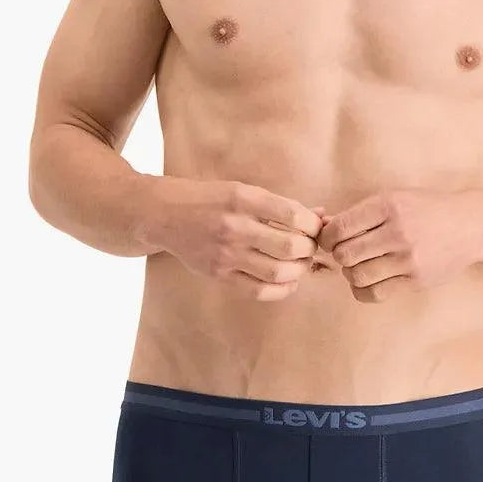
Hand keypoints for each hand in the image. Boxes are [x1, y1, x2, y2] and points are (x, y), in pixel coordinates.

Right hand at [138, 177, 321, 300]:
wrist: (161, 215)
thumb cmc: (207, 200)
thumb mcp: (242, 191)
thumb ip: (280, 205)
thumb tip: (321, 215)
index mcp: (242, 198)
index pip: (293, 214)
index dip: (313, 225)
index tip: (315, 228)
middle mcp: (234, 226)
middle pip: (290, 246)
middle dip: (310, 249)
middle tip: (310, 247)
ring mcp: (225, 254)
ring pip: (278, 271)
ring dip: (299, 270)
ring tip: (300, 263)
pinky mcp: (219, 275)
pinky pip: (259, 291)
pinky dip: (282, 289)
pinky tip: (288, 281)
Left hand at [318, 189, 482, 302]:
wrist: (470, 226)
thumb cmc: (426, 210)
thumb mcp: (395, 199)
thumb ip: (360, 213)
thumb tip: (321, 224)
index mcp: (388, 206)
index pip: (340, 228)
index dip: (327, 237)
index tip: (331, 240)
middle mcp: (397, 232)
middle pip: (345, 254)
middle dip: (338, 256)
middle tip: (347, 253)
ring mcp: (408, 258)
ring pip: (357, 276)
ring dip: (350, 274)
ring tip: (359, 266)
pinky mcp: (415, 280)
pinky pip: (375, 293)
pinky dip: (362, 291)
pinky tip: (367, 282)